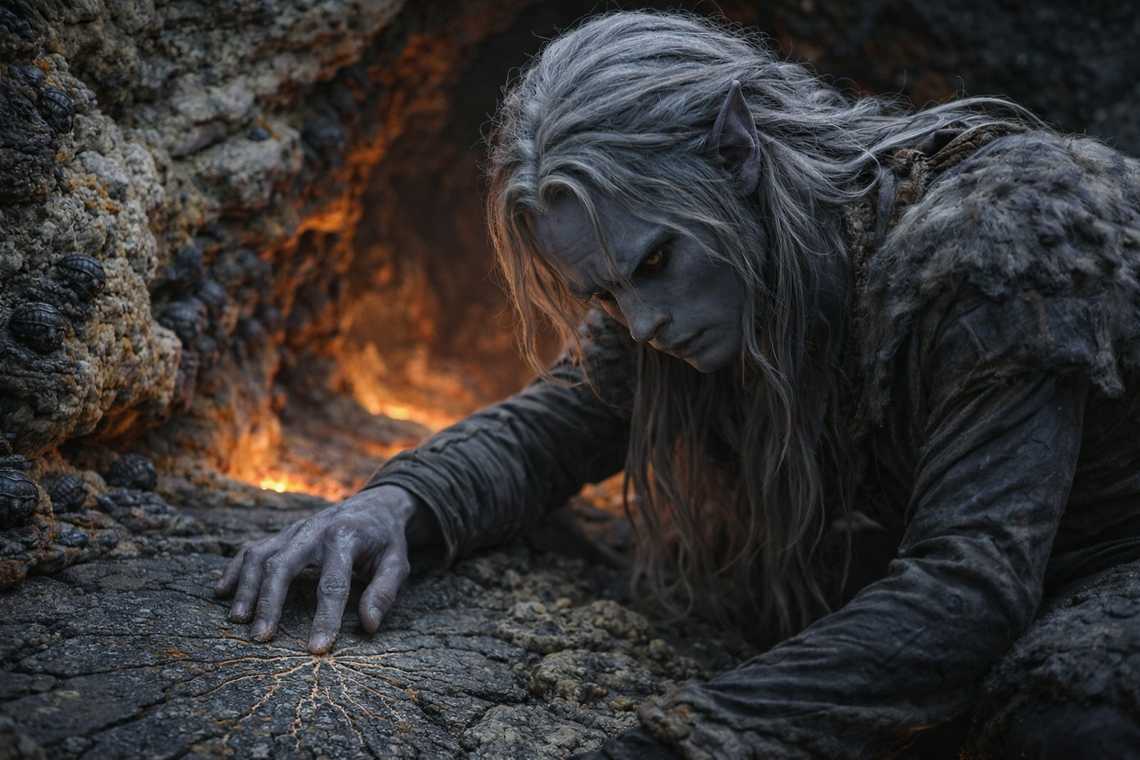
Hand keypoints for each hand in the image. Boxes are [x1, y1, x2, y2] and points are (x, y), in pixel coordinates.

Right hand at [215, 485, 416, 653]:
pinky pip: (252, 548)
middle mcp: (314, 530)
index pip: (333, 583)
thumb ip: (384, 592)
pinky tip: (222, 592)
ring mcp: (294, 530)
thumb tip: (368, 625)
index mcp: (346, 538)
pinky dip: (235, 569)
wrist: (375, 504)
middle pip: (283, 564)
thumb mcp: (397, 562)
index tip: (316, 648)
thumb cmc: (386, 540)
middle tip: (261, 637)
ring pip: (260, 555)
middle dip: (270, 602)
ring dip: (247, 588)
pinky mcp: (282, 533)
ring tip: (238, 621)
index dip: (325, 618)